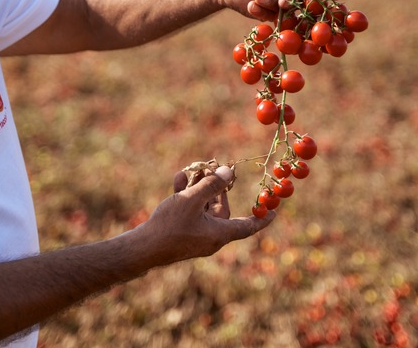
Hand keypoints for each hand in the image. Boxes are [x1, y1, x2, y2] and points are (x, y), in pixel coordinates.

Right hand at [137, 166, 274, 264]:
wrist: (141, 248)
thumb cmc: (170, 226)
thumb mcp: (192, 200)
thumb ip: (212, 185)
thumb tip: (229, 172)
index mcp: (220, 234)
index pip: (248, 226)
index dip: (262, 218)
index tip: (275, 211)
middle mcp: (210, 236)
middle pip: (221, 210)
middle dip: (218, 188)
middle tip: (217, 169)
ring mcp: (195, 235)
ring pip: (203, 207)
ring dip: (199, 187)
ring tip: (193, 169)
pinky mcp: (181, 232)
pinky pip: (190, 211)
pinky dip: (186, 195)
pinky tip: (179, 177)